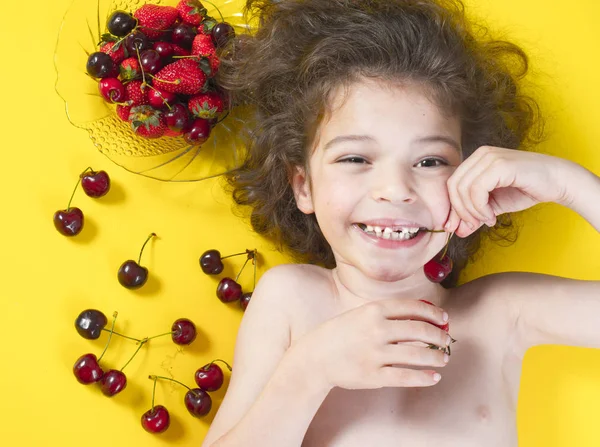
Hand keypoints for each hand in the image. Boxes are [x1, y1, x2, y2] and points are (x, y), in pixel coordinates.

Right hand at [294, 298, 450, 389]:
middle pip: (419, 330)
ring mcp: (375, 353)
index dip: (432, 313)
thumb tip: (419, 317)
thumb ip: (385, 314)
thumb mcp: (359, 314)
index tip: (444, 319)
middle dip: (438, 335)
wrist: (315, 357)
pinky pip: (406, 376)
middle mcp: (376, 330)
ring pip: (417, 355)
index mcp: (373, 310)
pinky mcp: (373, 375)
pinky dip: (424, 377)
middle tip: (447, 340)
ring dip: (436, 357)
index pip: (412, 308)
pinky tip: (434, 376)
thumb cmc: (339, 334)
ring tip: (444, 359)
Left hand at [444, 146, 572, 236]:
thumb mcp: (493, 206)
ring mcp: (490, 157)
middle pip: (453, 186)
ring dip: (472, 211)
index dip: (452, 207)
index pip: (451, 184)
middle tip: (474, 225)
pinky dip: (480, 208)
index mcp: (476, 160)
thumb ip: (474, 215)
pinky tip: (492, 216)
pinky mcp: (500, 164)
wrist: (557, 182)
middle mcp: (481, 154)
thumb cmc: (525, 190)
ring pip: (463, 189)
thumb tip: (455, 231)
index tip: (460, 226)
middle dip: (460, 211)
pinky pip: (477, 189)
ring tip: (487, 220)